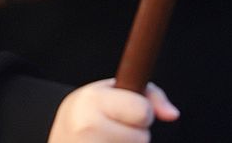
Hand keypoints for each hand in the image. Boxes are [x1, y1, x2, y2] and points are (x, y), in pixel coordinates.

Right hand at [48, 80, 177, 142]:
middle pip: (142, 137)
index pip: (143, 111)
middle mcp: (88, 126)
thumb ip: (146, 95)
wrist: (59, 141)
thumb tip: (172, 114)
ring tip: (106, 141)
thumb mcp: (106, 94)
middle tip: (112, 130)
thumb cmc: (85, 116)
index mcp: (91, 101)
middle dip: (134, 135)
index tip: (125, 113)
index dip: (141, 113)